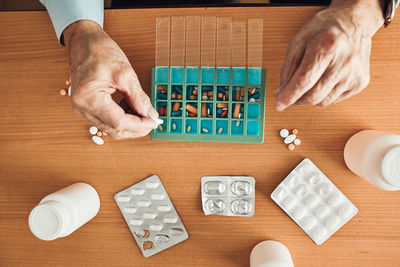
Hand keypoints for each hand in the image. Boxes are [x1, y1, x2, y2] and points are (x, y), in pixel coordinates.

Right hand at [63, 20, 161, 138]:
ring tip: (143, 111)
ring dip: (130, 123)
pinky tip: (131, 107)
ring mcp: (82, 108)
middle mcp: (82, 107)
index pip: (119, 122)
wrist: (84, 41)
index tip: (154, 121)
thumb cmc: (99, 52)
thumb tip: (151, 115)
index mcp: (89, 99)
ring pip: (111, 127)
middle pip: (114, 129)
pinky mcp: (86, 107)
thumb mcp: (125, 74)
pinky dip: (122, 117)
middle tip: (152, 120)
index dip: (139, 125)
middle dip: (136, 127)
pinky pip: (107, 119)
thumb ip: (139, 98)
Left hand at [275, 0, 383, 110]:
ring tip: (311, 79)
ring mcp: (355, 73)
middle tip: (290, 95)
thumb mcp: (299, 40)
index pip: (305, 80)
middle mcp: (344, 61)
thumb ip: (288, 67)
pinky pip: (334, 100)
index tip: (279, 105)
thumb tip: (281, 92)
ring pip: (323, 102)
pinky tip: (325, 78)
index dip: (289, 96)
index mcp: (327, 46)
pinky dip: (324, 94)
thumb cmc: (325, 29)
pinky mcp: (360, 82)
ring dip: (311, 97)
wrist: (355, 21)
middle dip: (297, 100)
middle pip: (314, 96)